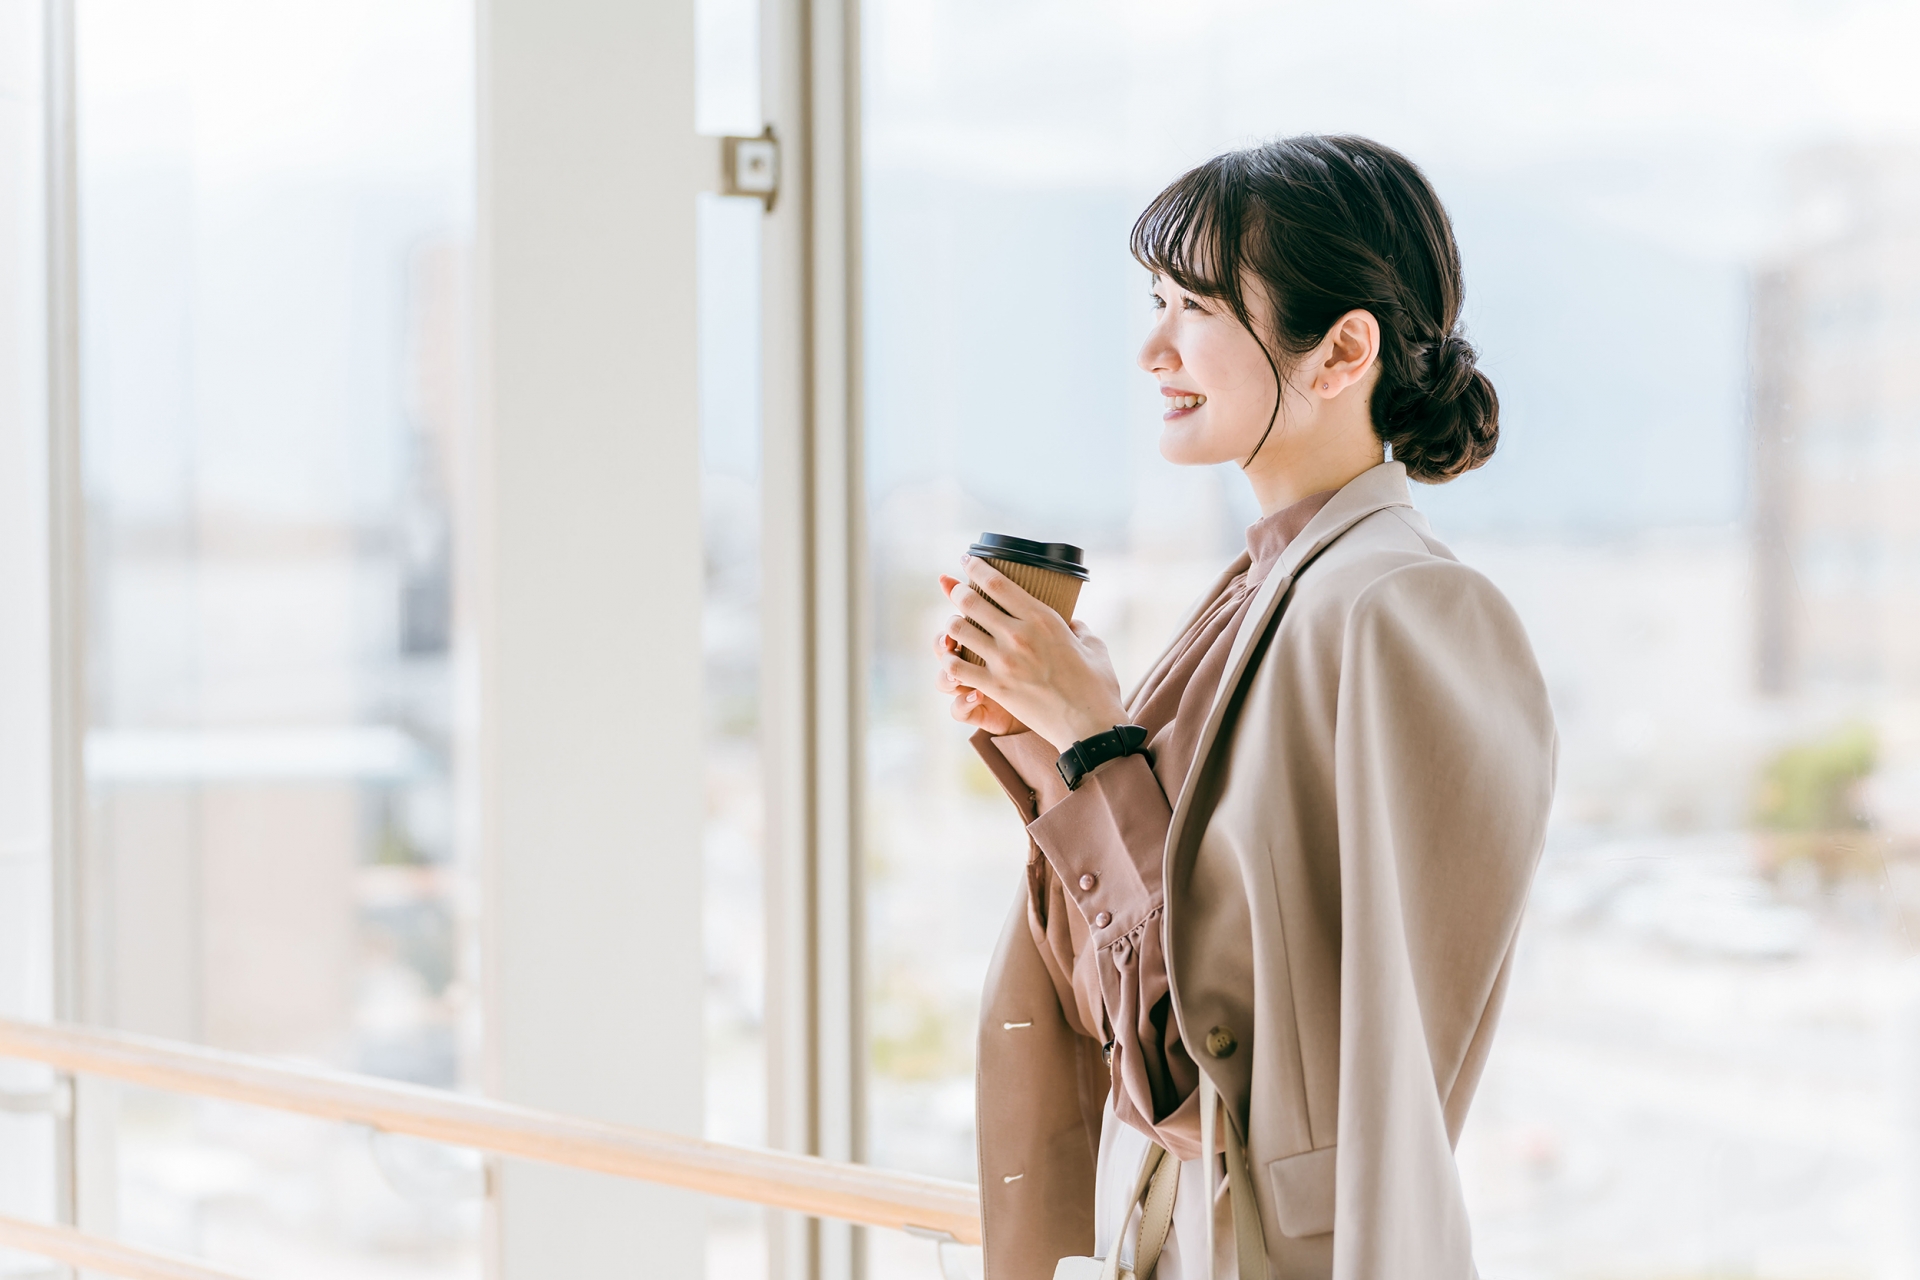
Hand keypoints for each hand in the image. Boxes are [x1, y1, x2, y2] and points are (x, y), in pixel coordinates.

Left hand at [934, 557, 1127, 751]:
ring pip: (959, 631)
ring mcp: (1004, 662)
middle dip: (958, 592)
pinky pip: (957, 669)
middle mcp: (1019, 635)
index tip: (967, 560)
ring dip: (952, 626)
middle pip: (971, 602)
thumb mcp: (1094, 646)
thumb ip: (1078, 628)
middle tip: (956, 589)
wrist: (1090, 727)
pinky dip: (950, 661)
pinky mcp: (995, 688)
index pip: (998, 583)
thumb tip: (1071, 622)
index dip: (977, 568)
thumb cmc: (1098, 686)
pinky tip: (952, 659)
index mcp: (1043, 619)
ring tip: (955, 626)